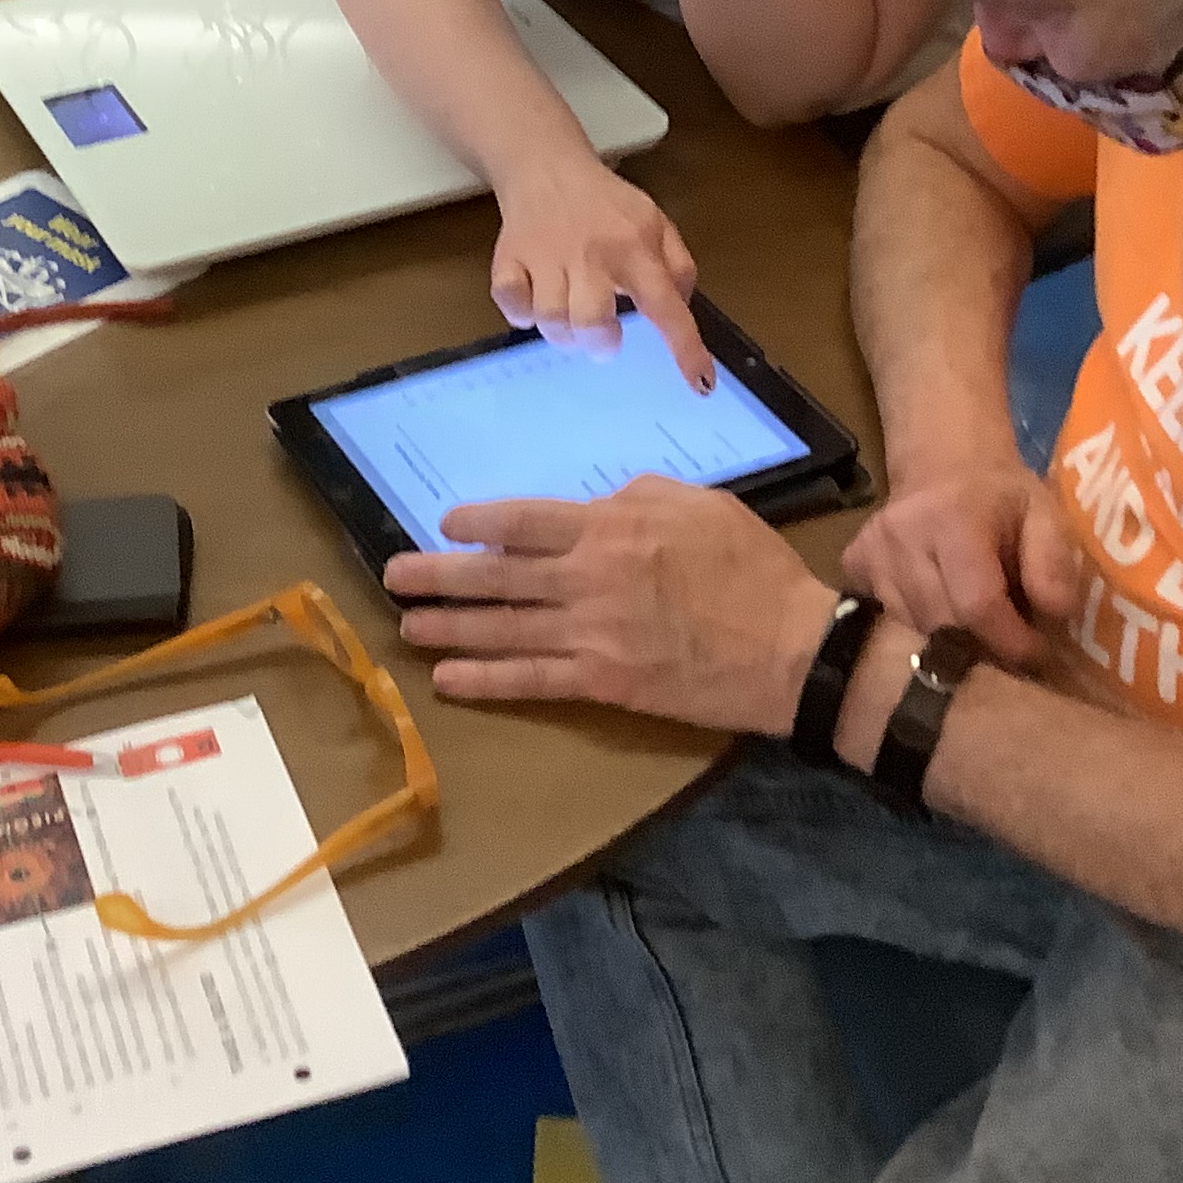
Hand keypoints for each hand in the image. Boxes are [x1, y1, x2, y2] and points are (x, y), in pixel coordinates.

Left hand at [384, 477, 834, 728]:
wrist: (789, 647)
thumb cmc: (751, 568)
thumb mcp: (699, 505)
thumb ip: (638, 498)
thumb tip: (596, 506)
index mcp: (612, 527)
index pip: (525, 521)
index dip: (478, 522)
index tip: (447, 524)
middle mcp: (589, 578)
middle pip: (497, 575)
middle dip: (439, 576)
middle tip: (393, 577)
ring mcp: (592, 634)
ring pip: (502, 629)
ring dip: (448, 628)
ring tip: (407, 626)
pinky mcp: (604, 684)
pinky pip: (532, 681)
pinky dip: (485, 680)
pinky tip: (448, 680)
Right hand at [491, 155, 710, 389]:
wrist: (545, 165)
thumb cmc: (605, 205)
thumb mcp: (655, 223)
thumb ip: (677, 266)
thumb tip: (681, 310)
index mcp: (634, 247)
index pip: (665, 304)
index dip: (685, 348)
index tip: (699, 383)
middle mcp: (590, 254)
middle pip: (591, 321)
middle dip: (600, 343)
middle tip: (605, 337)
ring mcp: (546, 257)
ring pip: (551, 319)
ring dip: (564, 334)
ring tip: (572, 319)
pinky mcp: (508, 259)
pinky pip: (511, 305)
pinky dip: (521, 315)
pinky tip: (535, 302)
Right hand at [842, 455, 1080, 669]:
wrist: (943, 460)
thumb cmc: (1001, 495)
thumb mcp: (1045, 513)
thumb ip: (1054, 562)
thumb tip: (1055, 616)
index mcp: (953, 517)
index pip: (977, 603)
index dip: (1010, 640)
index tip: (1035, 653)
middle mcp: (902, 534)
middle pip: (941, 623)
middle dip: (980, 645)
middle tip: (1007, 645)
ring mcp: (871, 550)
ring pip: (911, 628)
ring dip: (947, 639)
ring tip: (974, 625)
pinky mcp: (854, 562)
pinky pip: (885, 618)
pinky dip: (914, 626)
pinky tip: (936, 607)